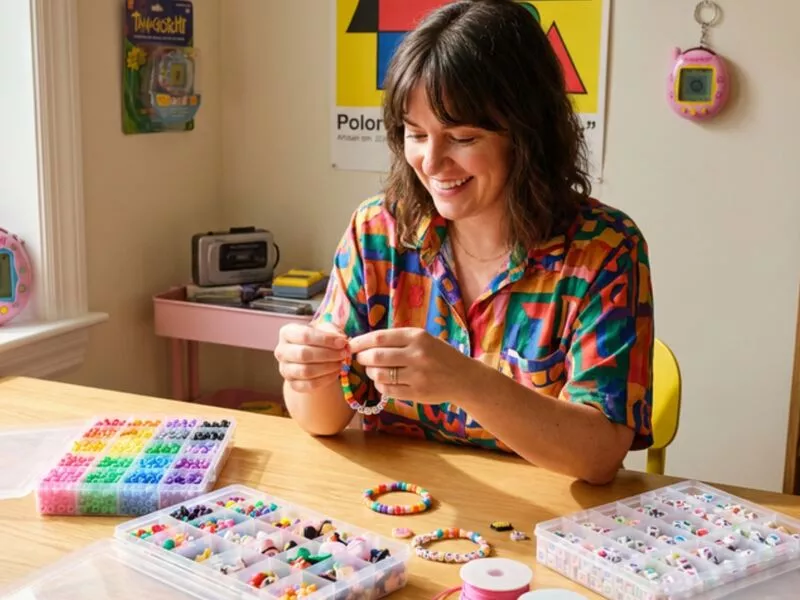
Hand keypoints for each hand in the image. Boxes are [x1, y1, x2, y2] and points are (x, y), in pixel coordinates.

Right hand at [274, 322, 348, 392]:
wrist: (314, 357)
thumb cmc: (319, 339)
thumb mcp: (326, 329)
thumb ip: (333, 331)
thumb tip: (341, 340)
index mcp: (286, 332)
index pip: (305, 335)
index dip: (326, 339)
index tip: (342, 342)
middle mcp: (281, 351)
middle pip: (304, 354)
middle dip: (328, 354)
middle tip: (344, 353)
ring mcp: (285, 369)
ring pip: (306, 371)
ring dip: (328, 367)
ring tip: (341, 362)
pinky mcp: (292, 384)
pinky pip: (309, 385)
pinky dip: (326, 379)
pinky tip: (336, 372)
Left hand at [348, 328, 474, 404]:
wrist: (463, 378)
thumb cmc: (440, 356)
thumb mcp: (424, 339)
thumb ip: (399, 340)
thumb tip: (365, 342)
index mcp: (417, 337)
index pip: (380, 338)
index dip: (361, 342)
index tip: (351, 345)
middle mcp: (417, 355)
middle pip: (376, 356)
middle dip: (362, 358)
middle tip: (360, 359)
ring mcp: (417, 376)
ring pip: (380, 375)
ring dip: (370, 372)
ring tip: (372, 370)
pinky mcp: (417, 393)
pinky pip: (388, 390)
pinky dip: (380, 386)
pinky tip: (383, 382)